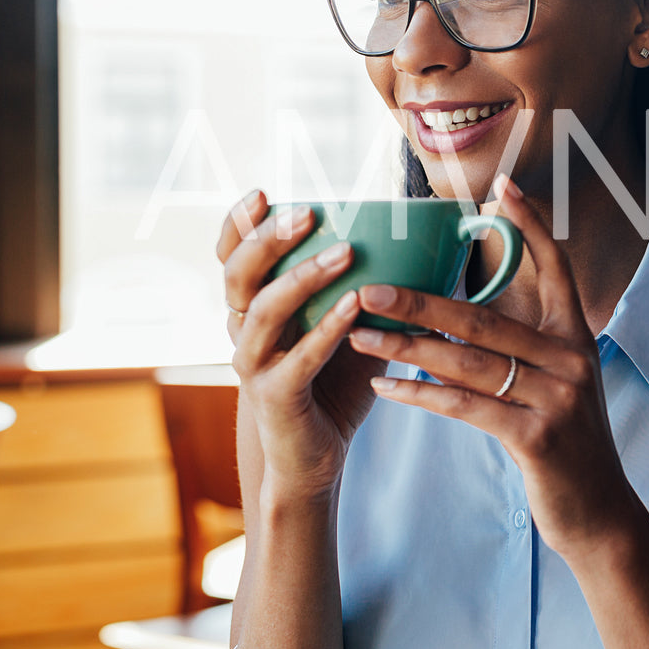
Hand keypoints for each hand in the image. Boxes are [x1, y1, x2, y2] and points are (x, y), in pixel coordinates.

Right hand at [217, 191, 385, 500]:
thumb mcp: (343, 326)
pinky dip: (327, 329)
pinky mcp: (276, 396)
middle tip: (305, 213)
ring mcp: (254, 365)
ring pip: (264, 311)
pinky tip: (354, 305)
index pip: (231, 258)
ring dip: (303, 277)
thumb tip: (416, 240)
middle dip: (267, 240)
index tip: (262, 192)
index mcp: (253, 308)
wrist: (312, 456)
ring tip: (344, 252)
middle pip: (238, 275)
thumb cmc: (331, 382)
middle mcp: (243, 332)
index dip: (239, 224)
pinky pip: (299, 357)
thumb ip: (360, 285)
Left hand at [347, 174, 638, 560]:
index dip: (531, 226)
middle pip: (484, 317)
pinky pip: (467, 407)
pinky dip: (421, 395)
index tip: (501, 187)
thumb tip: (457, 318)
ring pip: (468, 361)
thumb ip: (522, 350)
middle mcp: (570, 359)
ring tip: (359, 334)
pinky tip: (384, 388)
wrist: (599, 512)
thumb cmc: (565, 444)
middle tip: (368, 285)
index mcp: (576, 338)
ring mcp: (557, 397)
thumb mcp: (557, 385)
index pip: (556, 267)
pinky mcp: (537, 436)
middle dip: (420, 300)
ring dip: (406, 346)